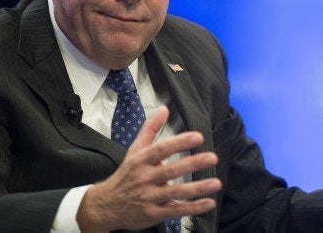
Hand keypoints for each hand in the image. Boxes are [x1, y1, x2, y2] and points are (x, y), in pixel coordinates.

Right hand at [76, 106, 221, 231]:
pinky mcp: (153, 214)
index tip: (198, 137)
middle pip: (171, 171)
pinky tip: (209, 203)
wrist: (105, 205)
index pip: (161, 149)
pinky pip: (176, 211)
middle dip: (192, 164)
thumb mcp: (135, 151)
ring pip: (176, 193)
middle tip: (213, 157)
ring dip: (197, 188)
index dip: (180, 143)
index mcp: (141, 161)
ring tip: (216, 183)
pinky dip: (193, 208)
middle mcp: (144, 178)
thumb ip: (150, 129)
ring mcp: (149, 197)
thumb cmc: (126, 175)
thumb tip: (164, 108)